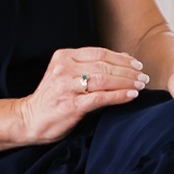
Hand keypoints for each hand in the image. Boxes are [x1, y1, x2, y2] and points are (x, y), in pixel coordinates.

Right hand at [19, 48, 147, 143]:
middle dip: (128, 70)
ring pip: (104, 79)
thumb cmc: (51, 99)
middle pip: (104, 65)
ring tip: (140, 85)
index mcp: (64, 57)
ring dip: (126, 82)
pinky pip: (100, 98)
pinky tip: (131, 96)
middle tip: (144, 76)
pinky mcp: (71, 105)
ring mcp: (67, 86)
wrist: (28, 120)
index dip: (121, 58)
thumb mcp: (65, 75)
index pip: (99, 53)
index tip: (137, 63)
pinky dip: (119, 95)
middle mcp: (64, 68)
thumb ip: (88, 66)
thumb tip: (122, 59)